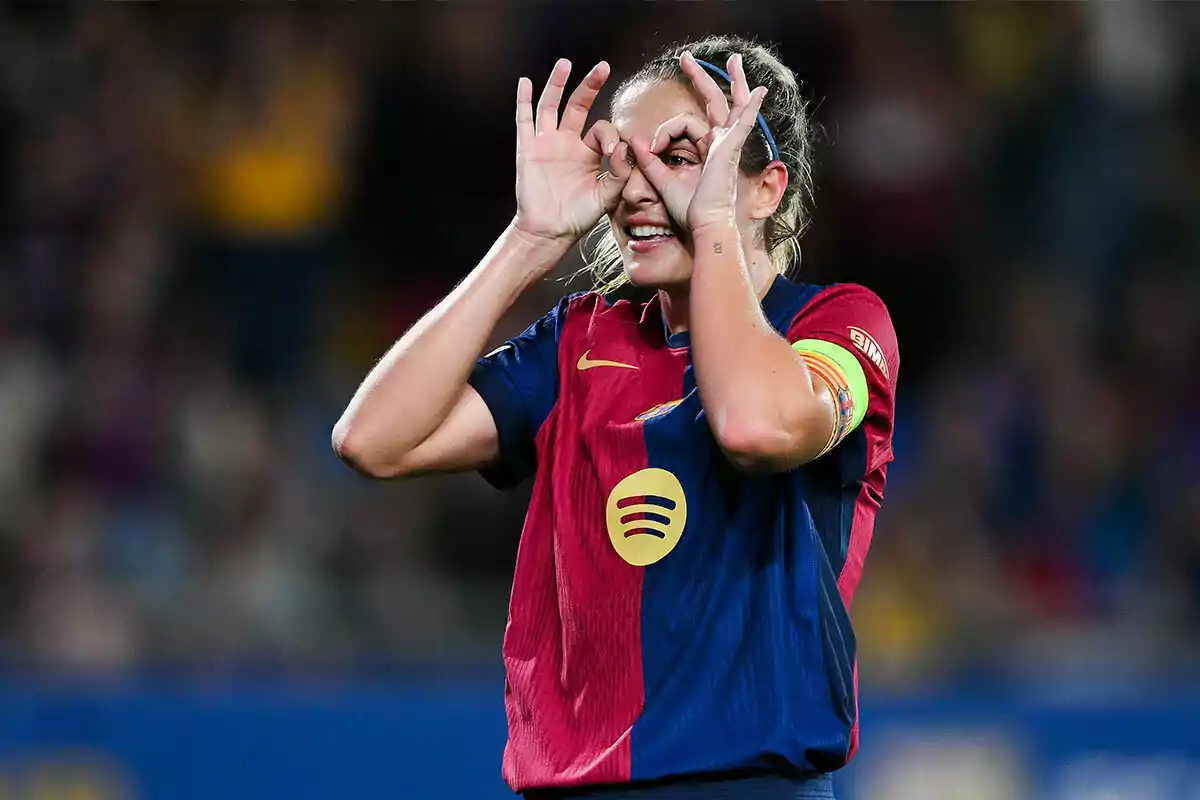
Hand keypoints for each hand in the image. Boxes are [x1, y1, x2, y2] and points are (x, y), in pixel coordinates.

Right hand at [513, 59, 632, 244]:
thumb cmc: (579, 215)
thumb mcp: (608, 194)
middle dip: (590, 86)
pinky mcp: (528, 149)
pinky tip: (525, 82)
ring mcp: (546, 143)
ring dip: (557, 84)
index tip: (613, 150)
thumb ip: (620, 172)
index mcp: (587, 152)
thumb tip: (624, 147)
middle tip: (603, 67)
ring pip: (551, 105)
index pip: (601, 129)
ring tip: (565, 64)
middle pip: (578, 105)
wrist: (551, 231)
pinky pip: (524, 120)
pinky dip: (523, 101)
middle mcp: (567, 142)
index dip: (610, 135)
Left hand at [630, 51, 766, 232]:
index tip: (652, 146)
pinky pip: (743, 123)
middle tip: (686, 58)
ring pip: (732, 105)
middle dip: (701, 79)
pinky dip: (751, 107)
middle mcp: (720, 145)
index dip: (663, 132)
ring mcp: (728, 145)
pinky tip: (760, 90)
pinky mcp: (730, 149)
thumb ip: (650, 162)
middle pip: (714, 103)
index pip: (684, 126)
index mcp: (706, 152)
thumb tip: (635, 142)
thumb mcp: (663, 182)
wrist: (705, 226)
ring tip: (735, 59)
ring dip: (733, 81)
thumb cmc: (689, 211)